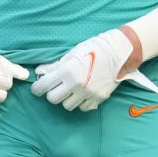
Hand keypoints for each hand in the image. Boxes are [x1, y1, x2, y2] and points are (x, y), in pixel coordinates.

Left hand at [31, 29, 157, 110]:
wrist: (120, 52)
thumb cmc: (95, 49)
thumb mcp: (73, 53)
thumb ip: (56, 65)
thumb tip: (40, 72)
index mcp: (68, 71)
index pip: (43, 86)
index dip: (37, 88)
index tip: (38, 88)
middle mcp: (77, 84)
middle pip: (53, 99)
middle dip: (52, 93)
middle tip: (57, 87)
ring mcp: (88, 93)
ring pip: (67, 106)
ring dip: (67, 99)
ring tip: (72, 89)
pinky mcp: (99, 98)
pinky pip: (83, 108)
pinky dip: (80, 103)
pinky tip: (83, 93)